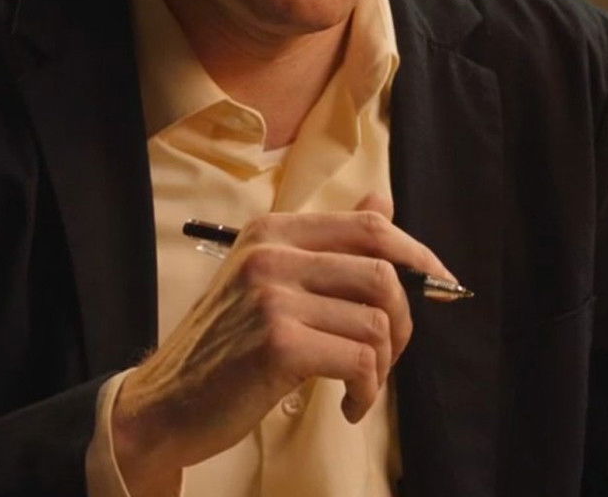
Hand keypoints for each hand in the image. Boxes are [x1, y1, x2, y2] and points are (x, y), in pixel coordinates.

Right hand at [109, 195, 453, 491]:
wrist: (165, 402)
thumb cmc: (224, 348)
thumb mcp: (268, 280)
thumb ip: (326, 243)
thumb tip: (383, 202)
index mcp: (273, 231)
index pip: (369, 227)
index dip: (418, 255)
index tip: (441, 287)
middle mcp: (272, 253)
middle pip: (383, 271)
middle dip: (403, 321)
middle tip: (387, 356)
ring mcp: (272, 296)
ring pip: (376, 320)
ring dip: (383, 365)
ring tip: (361, 386)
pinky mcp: (278, 342)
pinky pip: (358, 360)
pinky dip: (366, 391)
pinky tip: (348, 405)